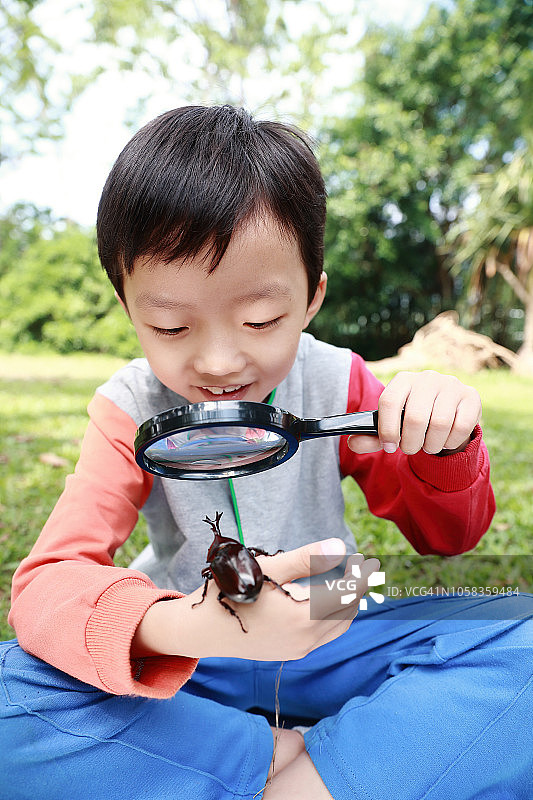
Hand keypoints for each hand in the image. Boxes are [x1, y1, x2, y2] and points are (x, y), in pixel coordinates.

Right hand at [133, 540, 379, 660]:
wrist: (201, 628)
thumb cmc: (232, 590)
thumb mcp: (268, 568)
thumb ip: (306, 558)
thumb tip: (339, 545)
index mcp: (304, 619)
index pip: (347, 596)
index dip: (359, 577)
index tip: (363, 560)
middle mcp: (305, 640)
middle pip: (346, 614)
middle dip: (354, 591)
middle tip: (356, 568)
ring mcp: (297, 650)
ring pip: (336, 628)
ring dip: (343, 606)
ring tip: (341, 582)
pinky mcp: (288, 653)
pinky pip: (321, 636)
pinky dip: (329, 618)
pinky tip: (318, 600)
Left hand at [347, 370, 480, 455]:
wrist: (448, 415)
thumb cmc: (413, 420)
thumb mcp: (392, 427)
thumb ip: (372, 437)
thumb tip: (352, 443)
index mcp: (403, 380)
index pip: (389, 401)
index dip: (387, 429)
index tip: (390, 446)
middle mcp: (427, 378)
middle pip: (414, 417)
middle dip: (410, 442)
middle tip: (411, 448)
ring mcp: (451, 385)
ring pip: (438, 424)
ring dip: (430, 444)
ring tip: (427, 446)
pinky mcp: (470, 396)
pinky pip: (460, 426)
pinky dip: (449, 442)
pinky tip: (444, 441)